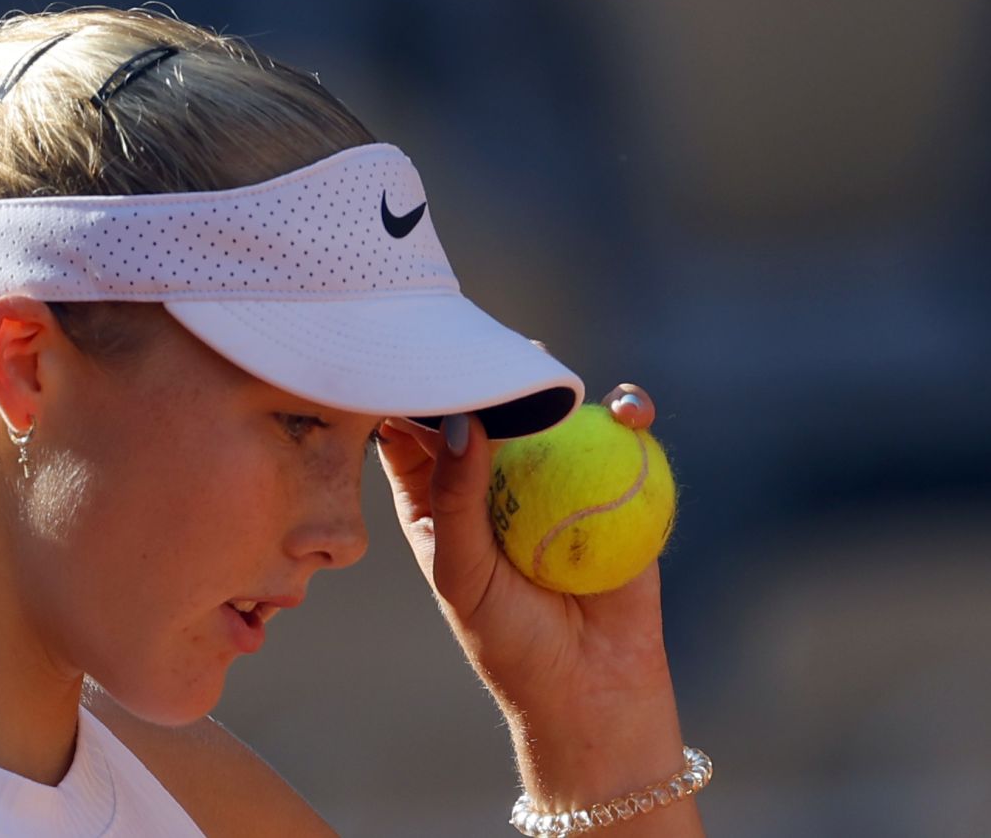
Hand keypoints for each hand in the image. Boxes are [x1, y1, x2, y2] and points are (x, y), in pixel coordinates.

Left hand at [376, 383, 690, 811]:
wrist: (592, 693)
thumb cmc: (508, 641)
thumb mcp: (461, 572)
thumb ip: (455, 498)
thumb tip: (466, 422)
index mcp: (439, 498)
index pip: (415, 430)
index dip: (413, 394)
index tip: (420, 359)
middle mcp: (495, 480)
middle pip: (485, 409)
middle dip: (484, 372)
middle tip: (488, 348)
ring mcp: (556, 479)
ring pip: (552, 413)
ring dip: (553, 383)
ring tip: (549, 370)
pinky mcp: (615, 487)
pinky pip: (622, 439)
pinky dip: (627, 415)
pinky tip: (625, 410)